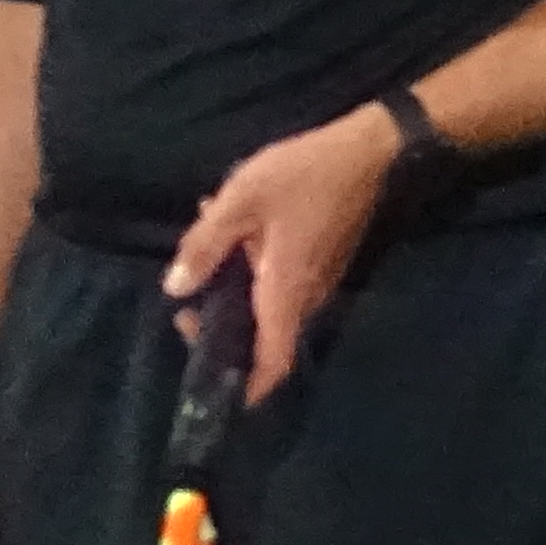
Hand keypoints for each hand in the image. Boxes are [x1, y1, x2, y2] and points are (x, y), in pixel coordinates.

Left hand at [167, 106, 396, 401]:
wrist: (370, 151)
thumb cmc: (304, 175)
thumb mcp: (241, 200)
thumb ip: (204, 245)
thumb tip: (175, 289)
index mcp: (285, 291)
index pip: (273, 361)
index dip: (249, 388)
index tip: (219, 393)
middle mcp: (307, 297)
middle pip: (265, 338)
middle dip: (222, 327)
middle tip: (187, 300)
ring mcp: (320, 281)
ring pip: (270, 306)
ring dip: (235, 289)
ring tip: (207, 243)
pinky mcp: (325, 262)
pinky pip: (282, 284)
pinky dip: (254, 271)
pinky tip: (237, 229)